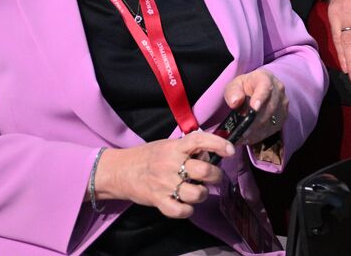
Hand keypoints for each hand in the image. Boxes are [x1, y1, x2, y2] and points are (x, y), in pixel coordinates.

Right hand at [95, 132, 232, 218]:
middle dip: (215, 175)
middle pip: (204, 171)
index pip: (200, 140)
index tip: (230, 150)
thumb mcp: (168, 145)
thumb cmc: (149, 156)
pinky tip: (185, 205)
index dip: (218, 144)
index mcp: (175, 147)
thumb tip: (211, 154)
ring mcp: (165, 184)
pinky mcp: (158, 201)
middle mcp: (171, 164)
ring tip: (198, 191)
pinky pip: (181, 211)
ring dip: (202, 193)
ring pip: (197, 193)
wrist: (121, 170)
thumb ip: (188, 149)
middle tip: (213, 177)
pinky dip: (187, 210)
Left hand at [224, 68, 287, 146]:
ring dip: (257, 130)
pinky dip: (260, 135)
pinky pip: (273, 128)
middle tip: (242, 131)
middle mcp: (278, 89)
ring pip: (272, 120)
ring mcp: (283, 104)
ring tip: (243, 136)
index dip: (260, 97)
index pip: (265, 86)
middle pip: (269, 107)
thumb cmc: (245, 87)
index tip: (253, 108)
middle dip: (255, 120)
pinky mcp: (283, 116)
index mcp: (265, 77)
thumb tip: (235, 102)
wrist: (258, 90)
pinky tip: (249, 138)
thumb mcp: (234, 85)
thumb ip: (232, 92)